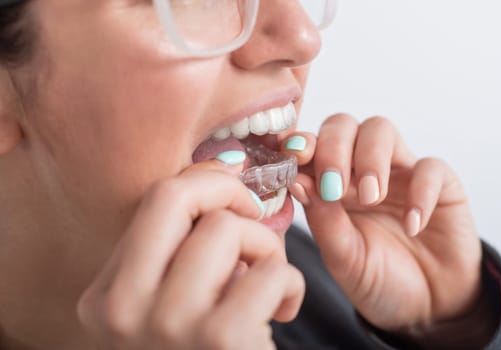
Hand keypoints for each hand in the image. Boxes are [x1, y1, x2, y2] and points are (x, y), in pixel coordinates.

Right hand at [77, 159, 303, 349]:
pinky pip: (270, 270)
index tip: (236, 194)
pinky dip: (289, 285)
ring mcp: (168, 324)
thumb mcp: (170, 307)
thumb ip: (179, 253)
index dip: (206, 182)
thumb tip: (226, 176)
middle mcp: (124, 309)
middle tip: (255, 217)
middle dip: (231, 193)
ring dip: (267, 249)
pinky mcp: (219, 339)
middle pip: (179, 196)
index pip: (155, 201)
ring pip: (229, 229)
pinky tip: (280, 311)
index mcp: (107, 296)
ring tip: (269, 283)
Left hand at [282, 115, 493, 345]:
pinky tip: (411, 226)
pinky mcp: (442, 184)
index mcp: (331, 183)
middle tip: (335, 186)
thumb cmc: (379, 279)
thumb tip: (297, 180)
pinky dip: (420, 192)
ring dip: (371, 159)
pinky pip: (431, 167)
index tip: (295, 156)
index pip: (312, 145)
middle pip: (344, 125)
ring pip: (381, 129)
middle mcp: (363, 169)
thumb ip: (323, 219)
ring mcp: (401, 171)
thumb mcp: (343, 257)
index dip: (301, 144)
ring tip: (372, 199)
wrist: (428, 309)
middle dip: (334, 148)